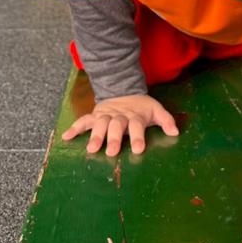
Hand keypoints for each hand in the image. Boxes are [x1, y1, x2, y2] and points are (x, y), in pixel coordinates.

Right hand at [61, 94, 178, 155]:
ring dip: (95, 135)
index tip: (138, 149)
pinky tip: (66, 137)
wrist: (123, 90)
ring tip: (92, 149)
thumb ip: (165, 120)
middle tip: (112, 151)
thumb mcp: (156, 110)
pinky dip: (75, 127)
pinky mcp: (95, 115)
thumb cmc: (141, 107)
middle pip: (116, 126)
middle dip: (114, 138)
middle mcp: (119, 116)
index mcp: (135, 116)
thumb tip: (175, 132)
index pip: (136, 125)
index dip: (138, 137)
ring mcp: (106, 115)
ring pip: (100, 124)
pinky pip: (84, 120)